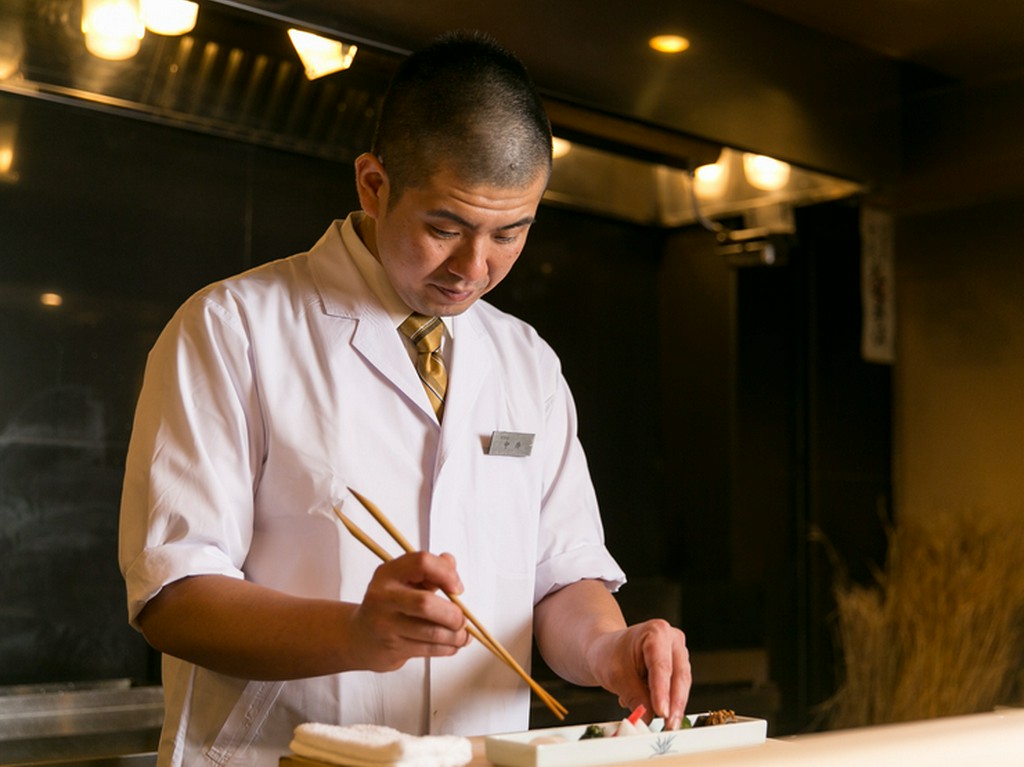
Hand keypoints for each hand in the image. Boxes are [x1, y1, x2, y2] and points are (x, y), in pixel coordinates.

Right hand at [347, 551, 471, 671]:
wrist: (359, 637)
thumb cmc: (390, 605)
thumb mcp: (405, 581)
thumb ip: (430, 570)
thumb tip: (450, 561)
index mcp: (388, 573)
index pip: (422, 563)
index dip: (446, 574)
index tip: (457, 588)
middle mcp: (383, 597)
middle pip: (426, 603)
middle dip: (453, 614)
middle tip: (462, 619)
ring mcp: (384, 624)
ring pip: (431, 632)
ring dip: (455, 636)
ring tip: (462, 636)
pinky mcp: (391, 648)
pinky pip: (428, 649)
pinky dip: (447, 648)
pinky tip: (452, 645)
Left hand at [587, 619, 690, 729]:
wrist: (606, 651)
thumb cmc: (609, 655)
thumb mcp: (616, 677)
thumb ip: (635, 698)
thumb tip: (649, 718)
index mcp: (656, 632)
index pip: (661, 666)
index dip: (662, 692)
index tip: (662, 712)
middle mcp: (672, 639)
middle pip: (678, 675)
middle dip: (674, 703)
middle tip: (669, 725)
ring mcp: (678, 653)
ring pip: (681, 684)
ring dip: (673, 706)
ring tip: (660, 722)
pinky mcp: (678, 667)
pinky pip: (677, 688)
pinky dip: (667, 702)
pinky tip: (652, 709)